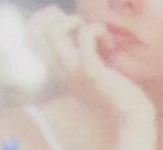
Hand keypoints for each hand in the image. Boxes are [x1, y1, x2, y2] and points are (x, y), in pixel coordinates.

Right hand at [24, 8, 139, 149]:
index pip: (30, 38)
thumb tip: (76, 28)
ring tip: (93, 35)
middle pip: (36, 30)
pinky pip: (85, 35)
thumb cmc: (115, 93)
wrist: (132, 119)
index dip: (44, 21)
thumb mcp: (89, 71)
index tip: (69, 24)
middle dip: (58, 17)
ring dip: (74, 21)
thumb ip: (77, 54)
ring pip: (53, 30)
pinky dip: (97, 29)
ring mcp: (72, 72)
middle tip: (81, 27)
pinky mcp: (91, 71)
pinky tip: (108, 43)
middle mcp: (58, 72)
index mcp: (56, 72)